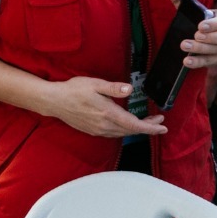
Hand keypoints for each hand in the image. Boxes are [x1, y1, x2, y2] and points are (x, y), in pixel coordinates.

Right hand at [41, 76, 163, 137]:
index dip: (150, 127)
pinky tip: (126, 124)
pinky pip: (113, 134)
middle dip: (147, 127)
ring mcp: (98, 129)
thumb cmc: (73, 90)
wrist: (54, 101)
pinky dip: (124, 130)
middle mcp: (104, 125)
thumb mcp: (94, 84)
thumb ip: (113, 88)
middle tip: (158, 120)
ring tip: (145, 122)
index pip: (134, 124)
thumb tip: (129, 89)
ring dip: (136, 129)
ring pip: (123, 133)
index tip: (163, 127)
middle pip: (131, 130)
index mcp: (107, 113)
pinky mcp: (93, 130)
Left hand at [166, 0, 216, 72]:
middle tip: (195, 37)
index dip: (213, 24)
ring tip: (185, 46)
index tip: (200, 25)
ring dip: (201, 50)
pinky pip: (210, 62)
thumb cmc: (207, 20)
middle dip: (210, 39)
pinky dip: (198, 62)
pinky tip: (186, 62)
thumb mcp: (198, 9)